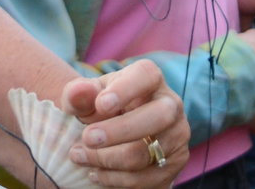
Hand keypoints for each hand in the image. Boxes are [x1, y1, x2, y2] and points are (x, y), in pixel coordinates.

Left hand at [62, 62, 189, 188]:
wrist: (116, 140)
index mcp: (150, 79)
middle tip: (87, 138)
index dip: (126, 89)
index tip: (101, 104)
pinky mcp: (173, 164)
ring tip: (80, 156)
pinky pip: (143, 179)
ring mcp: (176, 135)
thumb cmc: (100, 111)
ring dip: (106, 159)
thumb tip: (79, 92)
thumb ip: (78, 95)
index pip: (146, 76)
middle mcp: (171, 104)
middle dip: (120, 131)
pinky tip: (97, 171)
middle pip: (158, 117)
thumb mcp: (86, 100)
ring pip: (144, 154)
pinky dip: (114, 178)